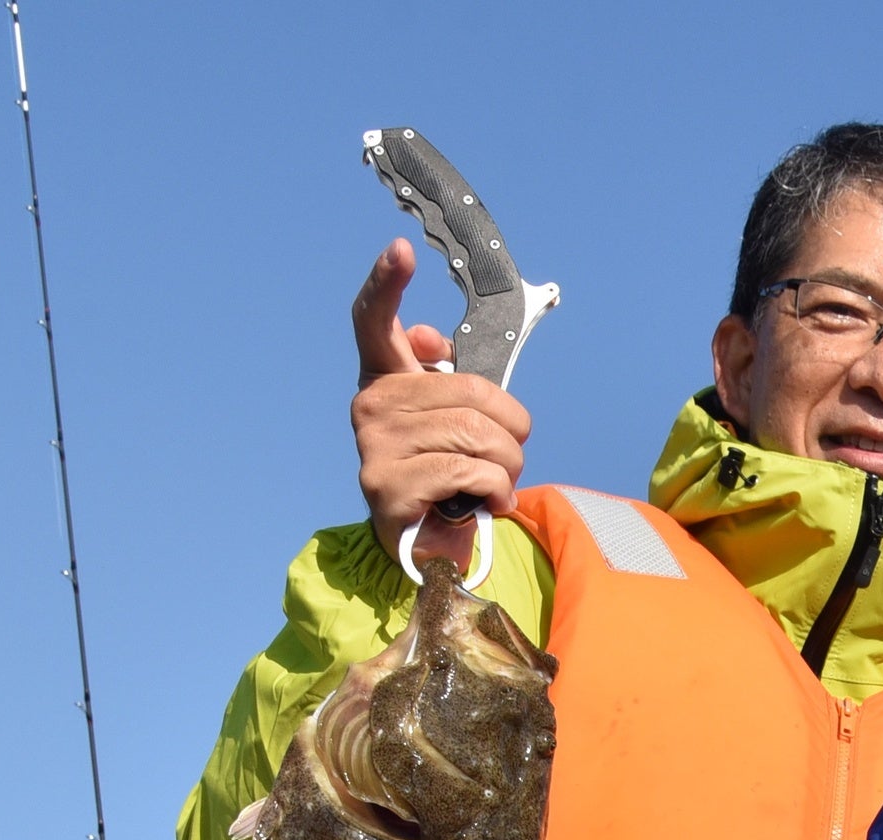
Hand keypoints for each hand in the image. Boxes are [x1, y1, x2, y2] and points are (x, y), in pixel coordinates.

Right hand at [350, 239, 528, 572]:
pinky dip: (497, 490)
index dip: (386, 284)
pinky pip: (472, 471)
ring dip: (509, 464)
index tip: (400, 249)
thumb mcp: (450, 422)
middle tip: (509, 453)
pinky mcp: (389, 488)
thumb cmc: (446, 476)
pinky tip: (488, 502)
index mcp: (386, 380)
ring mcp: (375, 447)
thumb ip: (448, 379)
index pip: (374, 322)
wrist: (425, 547)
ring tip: (498, 482)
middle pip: (472, 393)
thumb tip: (434, 342)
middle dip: (512, 429)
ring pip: (479, 434)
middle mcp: (371, 406)